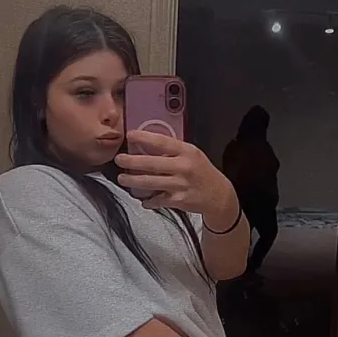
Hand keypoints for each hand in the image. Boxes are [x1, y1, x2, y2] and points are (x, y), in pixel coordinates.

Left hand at [115, 131, 237, 220]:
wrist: (218, 195)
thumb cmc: (201, 171)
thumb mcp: (192, 154)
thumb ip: (172, 150)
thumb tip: (145, 145)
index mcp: (186, 152)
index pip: (162, 142)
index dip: (144, 138)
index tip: (130, 135)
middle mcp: (183, 167)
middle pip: (152, 163)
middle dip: (131, 162)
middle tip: (119, 160)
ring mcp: (180, 185)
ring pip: (150, 182)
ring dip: (133, 181)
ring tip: (122, 179)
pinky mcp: (179, 200)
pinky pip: (158, 200)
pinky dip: (148, 201)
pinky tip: (143, 200)